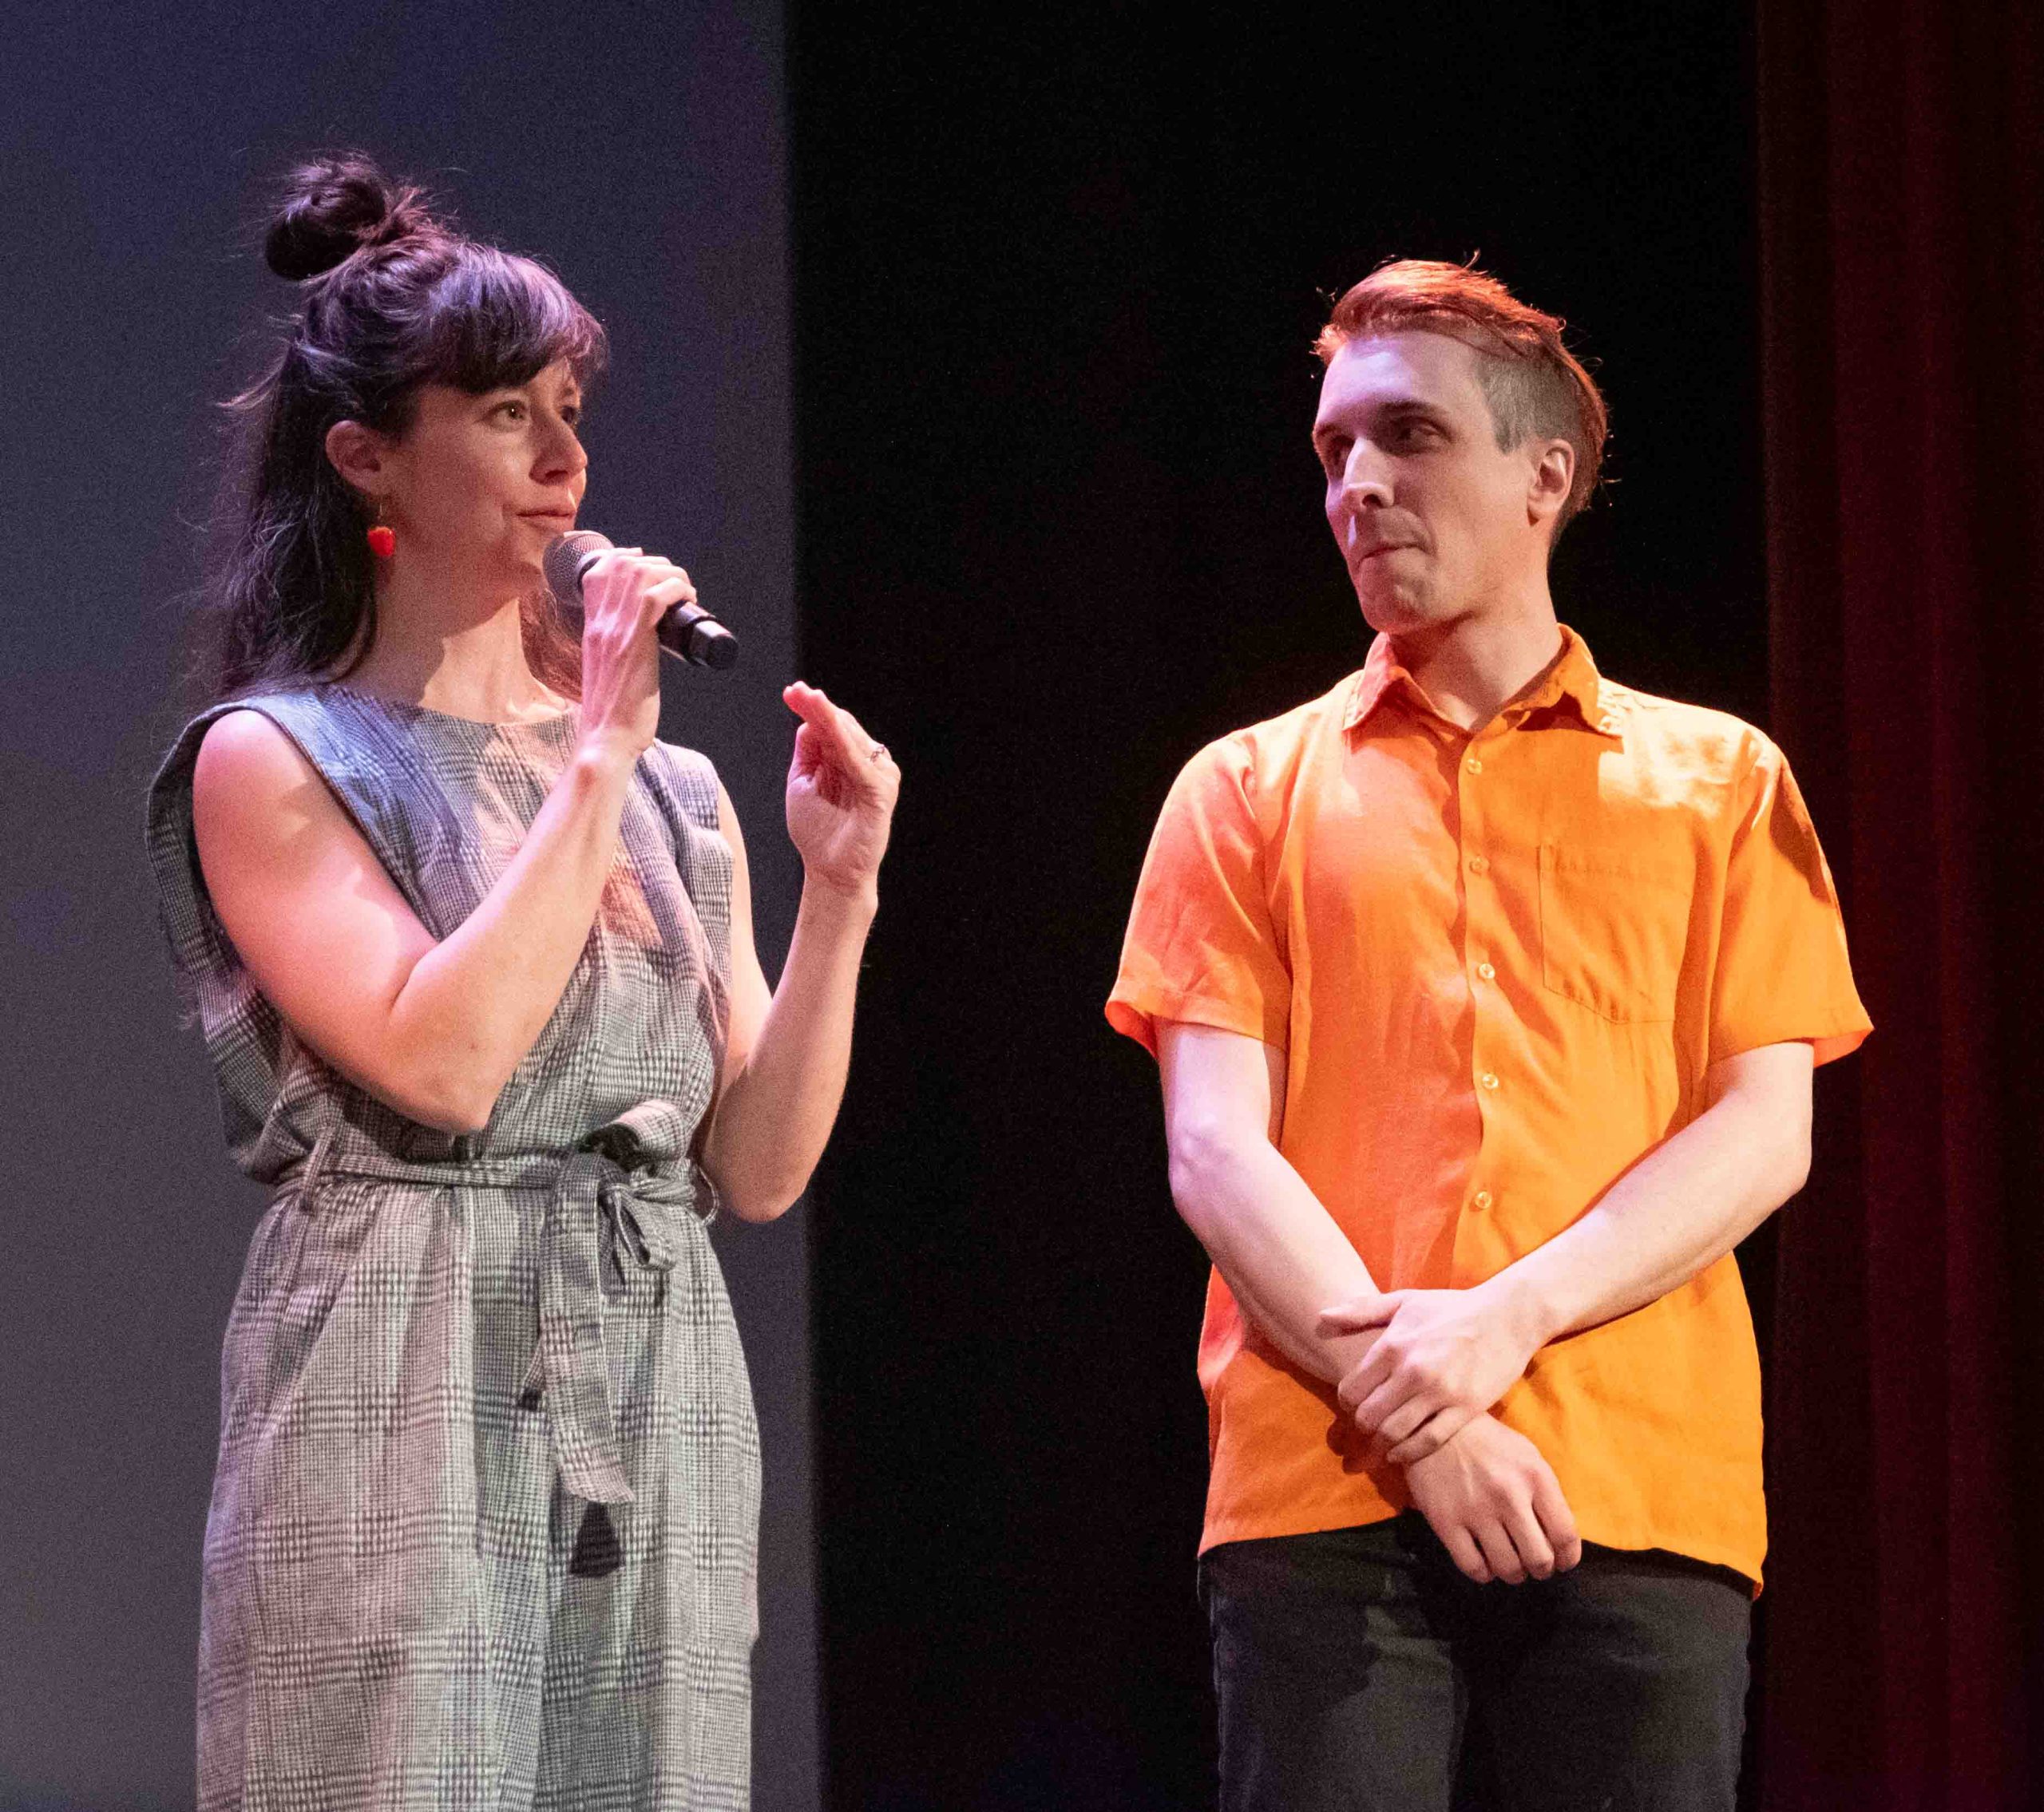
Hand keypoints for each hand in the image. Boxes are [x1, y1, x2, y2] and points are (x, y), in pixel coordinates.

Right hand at [574, 549, 698, 762]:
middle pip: (622, 564)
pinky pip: (655, 596)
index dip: (627, 558)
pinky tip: (688, 600)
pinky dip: (676, 589)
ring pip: (640, 573)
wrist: (607, 737)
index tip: (650, 567)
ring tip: (685, 592)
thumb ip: (616, 646)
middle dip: (657, 563)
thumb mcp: (607, 668)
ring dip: (671, 574)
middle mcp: (600, 622)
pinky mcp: (634, 642)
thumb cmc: (613, 710)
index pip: (599, 571)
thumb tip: (640, 639)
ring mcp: (615, 630)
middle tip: (676, 584)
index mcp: (593, 626)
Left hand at [782, 682, 898, 899]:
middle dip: (818, 707)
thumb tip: (808, 720)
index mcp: (846, 761)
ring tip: (810, 699)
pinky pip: (860, 761)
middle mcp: (865, 763)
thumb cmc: (818, 832)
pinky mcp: (881, 791)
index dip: (811, 707)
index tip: (791, 691)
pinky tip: (829, 725)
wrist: (830, 872)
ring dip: (830, 717)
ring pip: (851, 737)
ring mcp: (876, 775)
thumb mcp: (803, 782)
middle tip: (796, 691)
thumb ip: (808, 752)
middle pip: (841, 725)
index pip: (830, 726)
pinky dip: (845, 742)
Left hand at [1320, 1282, 1544, 1463]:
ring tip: (1382, 1441)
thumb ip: (1361, 1311)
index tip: (1353, 1404)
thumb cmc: (1452, 1307)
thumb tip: (1320, 1317)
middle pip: (1368, 1416)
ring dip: (1382, 1443)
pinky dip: (1408, 1453)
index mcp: (1393, 1345)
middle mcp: (1413, 1371)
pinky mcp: (1466, 1409)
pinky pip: (1427, 1442)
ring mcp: (1440, 1392)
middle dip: (1361, 1426)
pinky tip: (1401, 1452)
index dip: (1346, 1402)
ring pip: (1394, 1433)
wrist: (1507, 1316)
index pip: (1350, 1389)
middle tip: (1367, 1426)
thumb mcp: (1405, 1301)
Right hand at [1404, 1414, 1581, 1584]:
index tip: (1562, 1562)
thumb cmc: (1489, 1443)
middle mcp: (1508, 1495)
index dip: (1568, 1558)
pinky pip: (1473, 1568)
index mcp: (1535, 1477)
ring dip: (1514, 1574)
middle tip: (1535, 1565)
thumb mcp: (1528, 1456)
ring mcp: (1475, 1510)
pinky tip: (1484, 1561)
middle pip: (1540, 1559)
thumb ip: (1546, 1494)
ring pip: (1508, 1569)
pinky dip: (1484, 1573)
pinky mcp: (1446, 1522)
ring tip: (1510, 1564)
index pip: (1565, 1535)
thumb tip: (1558, 1539)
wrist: (1435, 1426)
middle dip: (1542, 1569)